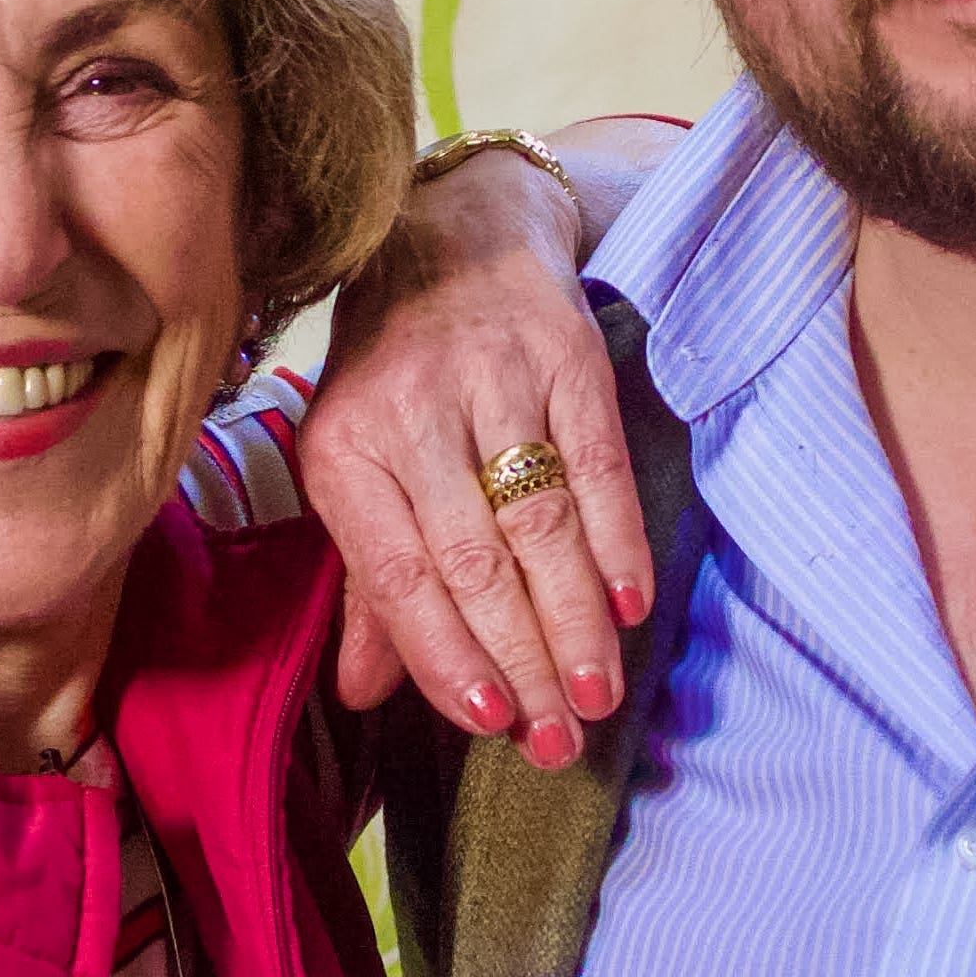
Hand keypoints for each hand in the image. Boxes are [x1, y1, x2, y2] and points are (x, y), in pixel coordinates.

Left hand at [305, 151, 655, 763]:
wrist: (456, 234)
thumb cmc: (394, 376)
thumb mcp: (357, 466)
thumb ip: (368, 585)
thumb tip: (363, 696)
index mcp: (343, 450)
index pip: (401, 576)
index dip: (447, 655)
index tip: (491, 724)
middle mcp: (412, 414)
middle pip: (477, 563)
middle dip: (522, 662)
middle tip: (559, 742)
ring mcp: (493, 383)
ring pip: (539, 523)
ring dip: (575, 620)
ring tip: (598, 695)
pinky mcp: (565, 359)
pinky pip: (597, 465)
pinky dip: (618, 541)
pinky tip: (632, 605)